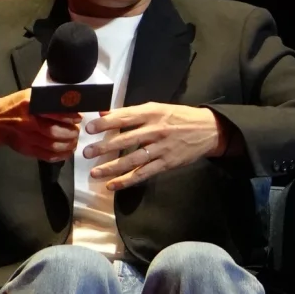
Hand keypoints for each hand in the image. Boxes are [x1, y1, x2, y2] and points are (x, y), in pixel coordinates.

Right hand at [0, 90, 79, 162]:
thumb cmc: (15, 106)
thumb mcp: (29, 96)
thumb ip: (47, 99)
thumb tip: (70, 104)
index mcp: (29, 105)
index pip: (53, 112)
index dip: (69, 116)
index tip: (78, 118)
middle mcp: (28, 122)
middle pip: (54, 131)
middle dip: (71, 133)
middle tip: (76, 131)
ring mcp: (26, 138)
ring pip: (52, 145)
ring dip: (68, 145)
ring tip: (74, 141)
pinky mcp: (26, 149)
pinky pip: (46, 156)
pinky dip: (60, 156)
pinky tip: (66, 152)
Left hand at [83, 103, 226, 185]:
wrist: (207, 130)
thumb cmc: (178, 117)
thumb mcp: (156, 108)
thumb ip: (130, 113)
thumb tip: (103, 113)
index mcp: (151, 113)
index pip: (124, 118)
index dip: (106, 123)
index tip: (89, 128)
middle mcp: (155, 130)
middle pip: (125, 140)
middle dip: (104, 147)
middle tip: (86, 152)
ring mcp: (161, 149)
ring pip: (132, 160)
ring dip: (111, 168)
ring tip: (94, 173)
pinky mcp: (166, 164)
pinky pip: (143, 174)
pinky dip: (127, 181)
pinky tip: (113, 185)